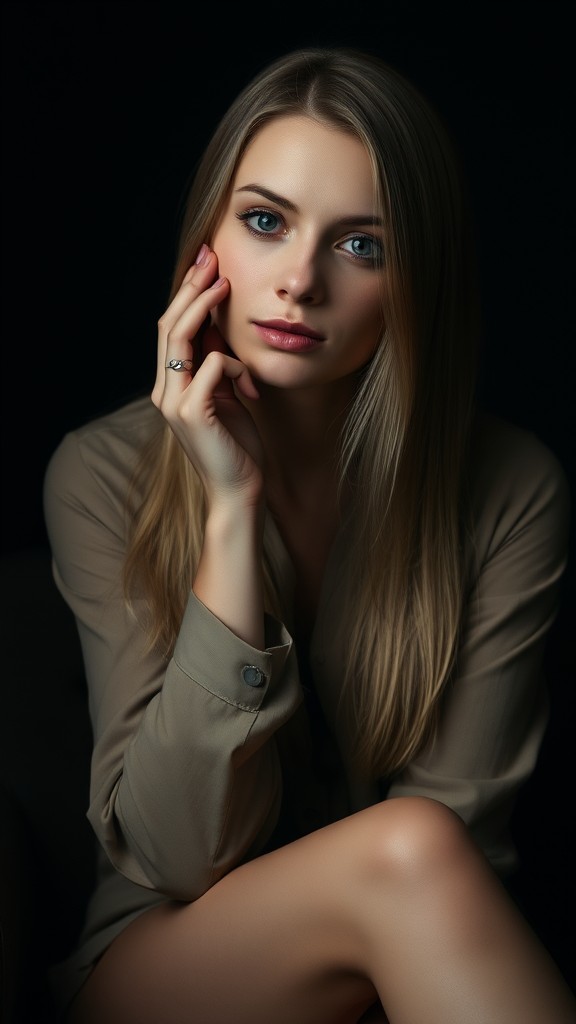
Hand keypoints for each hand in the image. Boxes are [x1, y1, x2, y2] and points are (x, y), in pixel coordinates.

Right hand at [152, 246, 263, 507]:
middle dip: (190, 288)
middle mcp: (164, 391)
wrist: (239, 491)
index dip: (186, 294)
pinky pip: (212, 366)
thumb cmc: (238, 446)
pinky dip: (235, 365)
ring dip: (204, 307)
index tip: (208, 264)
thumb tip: (222, 329)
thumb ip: (219, 366)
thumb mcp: (229, 396)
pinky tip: (251, 387)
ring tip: (224, 285)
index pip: (171, 330)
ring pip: (180, 339)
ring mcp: (174, 403)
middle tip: (211, 258)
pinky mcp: (193, 413)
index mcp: (170, 386)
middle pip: (169, 326)